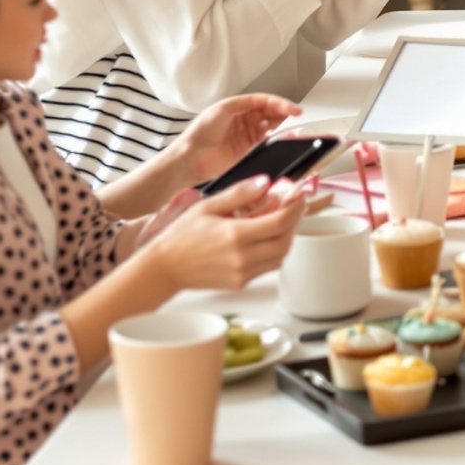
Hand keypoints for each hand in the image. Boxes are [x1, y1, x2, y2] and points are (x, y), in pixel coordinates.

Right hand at [150, 178, 310, 297]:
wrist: (165, 267)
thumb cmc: (181, 237)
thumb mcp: (208, 206)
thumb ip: (240, 194)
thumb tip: (264, 182)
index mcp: (235, 235)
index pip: (280, 222)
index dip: (295, 207)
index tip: (299, 194)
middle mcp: (243, 257)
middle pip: (286, 240)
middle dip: (294, 221)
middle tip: (292, 205)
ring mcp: (243, 273)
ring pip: (281, 255)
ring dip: (286, 236)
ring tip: (278, 219)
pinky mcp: (241, 282)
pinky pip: (268, 266)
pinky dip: (274, 250)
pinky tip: (264, 237)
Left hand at [175, 95, 298, 191]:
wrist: (190, 158)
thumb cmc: (201, 132)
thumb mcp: (222, 109)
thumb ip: (245, 103)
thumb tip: (267, 103)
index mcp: (237, 107)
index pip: (264, 101)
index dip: (280, 103)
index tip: (294, 109)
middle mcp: (244, 120)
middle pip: (270, 113)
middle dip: (283, 113)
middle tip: (295, 116)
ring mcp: (247, 136)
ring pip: (270, 128)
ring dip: (280, 126)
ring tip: (288, 127)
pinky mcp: (248, 152)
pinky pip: (266, 144)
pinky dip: (274, 141)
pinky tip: (278, 140)